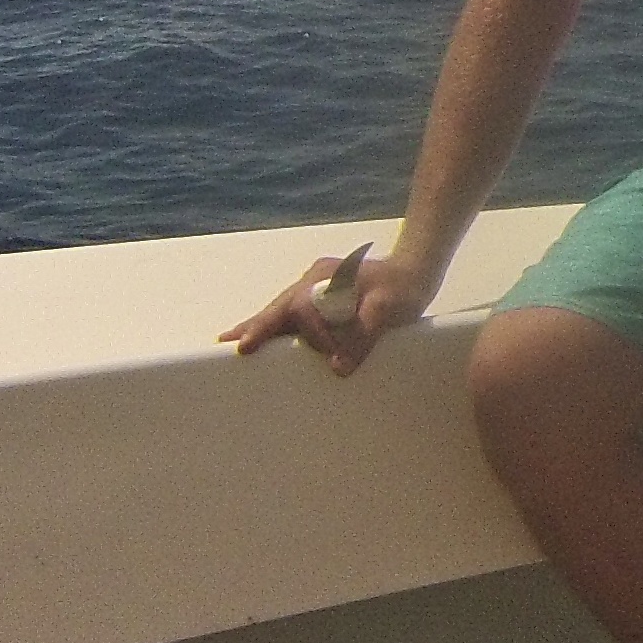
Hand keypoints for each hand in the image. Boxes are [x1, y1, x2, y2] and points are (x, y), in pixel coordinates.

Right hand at [221, 242, 437, 375]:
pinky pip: (289, 314)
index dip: (314, 335)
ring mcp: (313, 288)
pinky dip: (271, 325)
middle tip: (233, 345)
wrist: (414, 274)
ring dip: (258, 326)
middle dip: (258, 326)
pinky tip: (252, 337)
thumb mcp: (389, 309)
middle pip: (280, 306)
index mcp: (328, 276)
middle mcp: (315, 280)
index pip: (306, 308)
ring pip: (280, 309)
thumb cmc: (403, 289)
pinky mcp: (318, 300)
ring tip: (229, 342)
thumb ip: (364, 335)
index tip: (332, 360)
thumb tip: (338, 368)